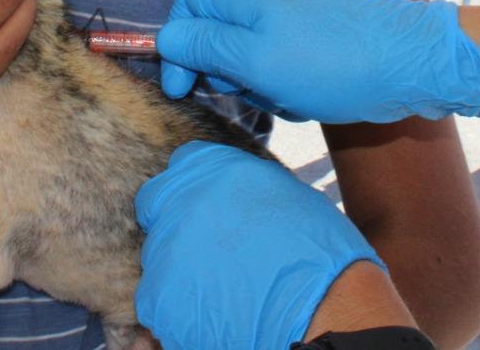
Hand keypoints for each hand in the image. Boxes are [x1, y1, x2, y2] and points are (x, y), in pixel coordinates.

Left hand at [135, 141, 381, 349]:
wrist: (324, 305)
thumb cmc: (316, 248)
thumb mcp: (280, 190)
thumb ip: (238, 182)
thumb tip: (222, 188)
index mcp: (211, 168)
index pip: (177, 168)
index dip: (190, 191)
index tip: (206, 211)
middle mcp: (181, 201)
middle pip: (158, 208)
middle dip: (179, 226)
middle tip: (212, 251)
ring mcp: (165, 249)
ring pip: (157, 256)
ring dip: (179, 268)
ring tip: (222, 285)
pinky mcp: (158, 296)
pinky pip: (156, 300)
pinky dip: (178, 308)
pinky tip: (215, 311)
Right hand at [157, 0, 479, 122]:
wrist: (412, 62)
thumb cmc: (330, 62)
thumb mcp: (255, 61)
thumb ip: (206, 46)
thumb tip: (167, 37)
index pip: (188, 5)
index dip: (177, 44)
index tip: (183, 87)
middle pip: (218, 32)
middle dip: (225, 70)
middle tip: (251, 92)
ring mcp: (296, 15)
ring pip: (252, 53)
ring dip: (260, 83)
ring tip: (288, 98)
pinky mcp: (319, 36)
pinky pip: (284, 61)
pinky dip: (288, 84)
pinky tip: (310, 99)